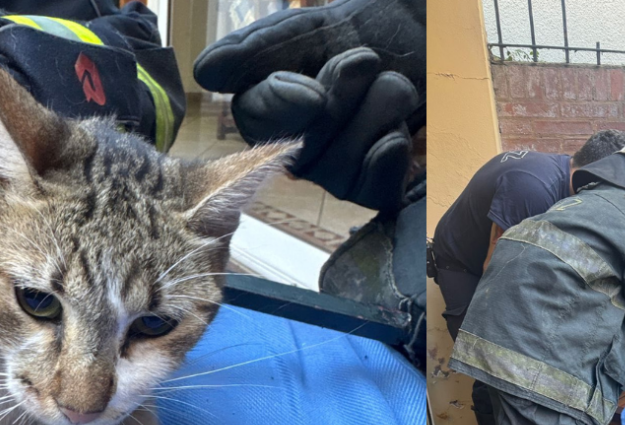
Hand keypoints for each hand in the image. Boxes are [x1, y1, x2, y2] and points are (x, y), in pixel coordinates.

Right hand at [193, 0, 424, 210]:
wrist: (419, 35)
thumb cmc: (358, 31)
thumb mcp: (303, 29)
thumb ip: (254, 49)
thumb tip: (205, 73)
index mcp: (268, 108)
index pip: (255, 121)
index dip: (284, 107)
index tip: (315, 91)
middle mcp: (296, 149)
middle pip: (303, 151)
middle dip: (342, 100)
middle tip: (365, 60)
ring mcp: (335, 171)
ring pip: (339, 174)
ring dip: (374, 117)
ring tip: (391, 82)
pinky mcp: (376, 184)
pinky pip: (373, 195)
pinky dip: (388, 162)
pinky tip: (396, 134)